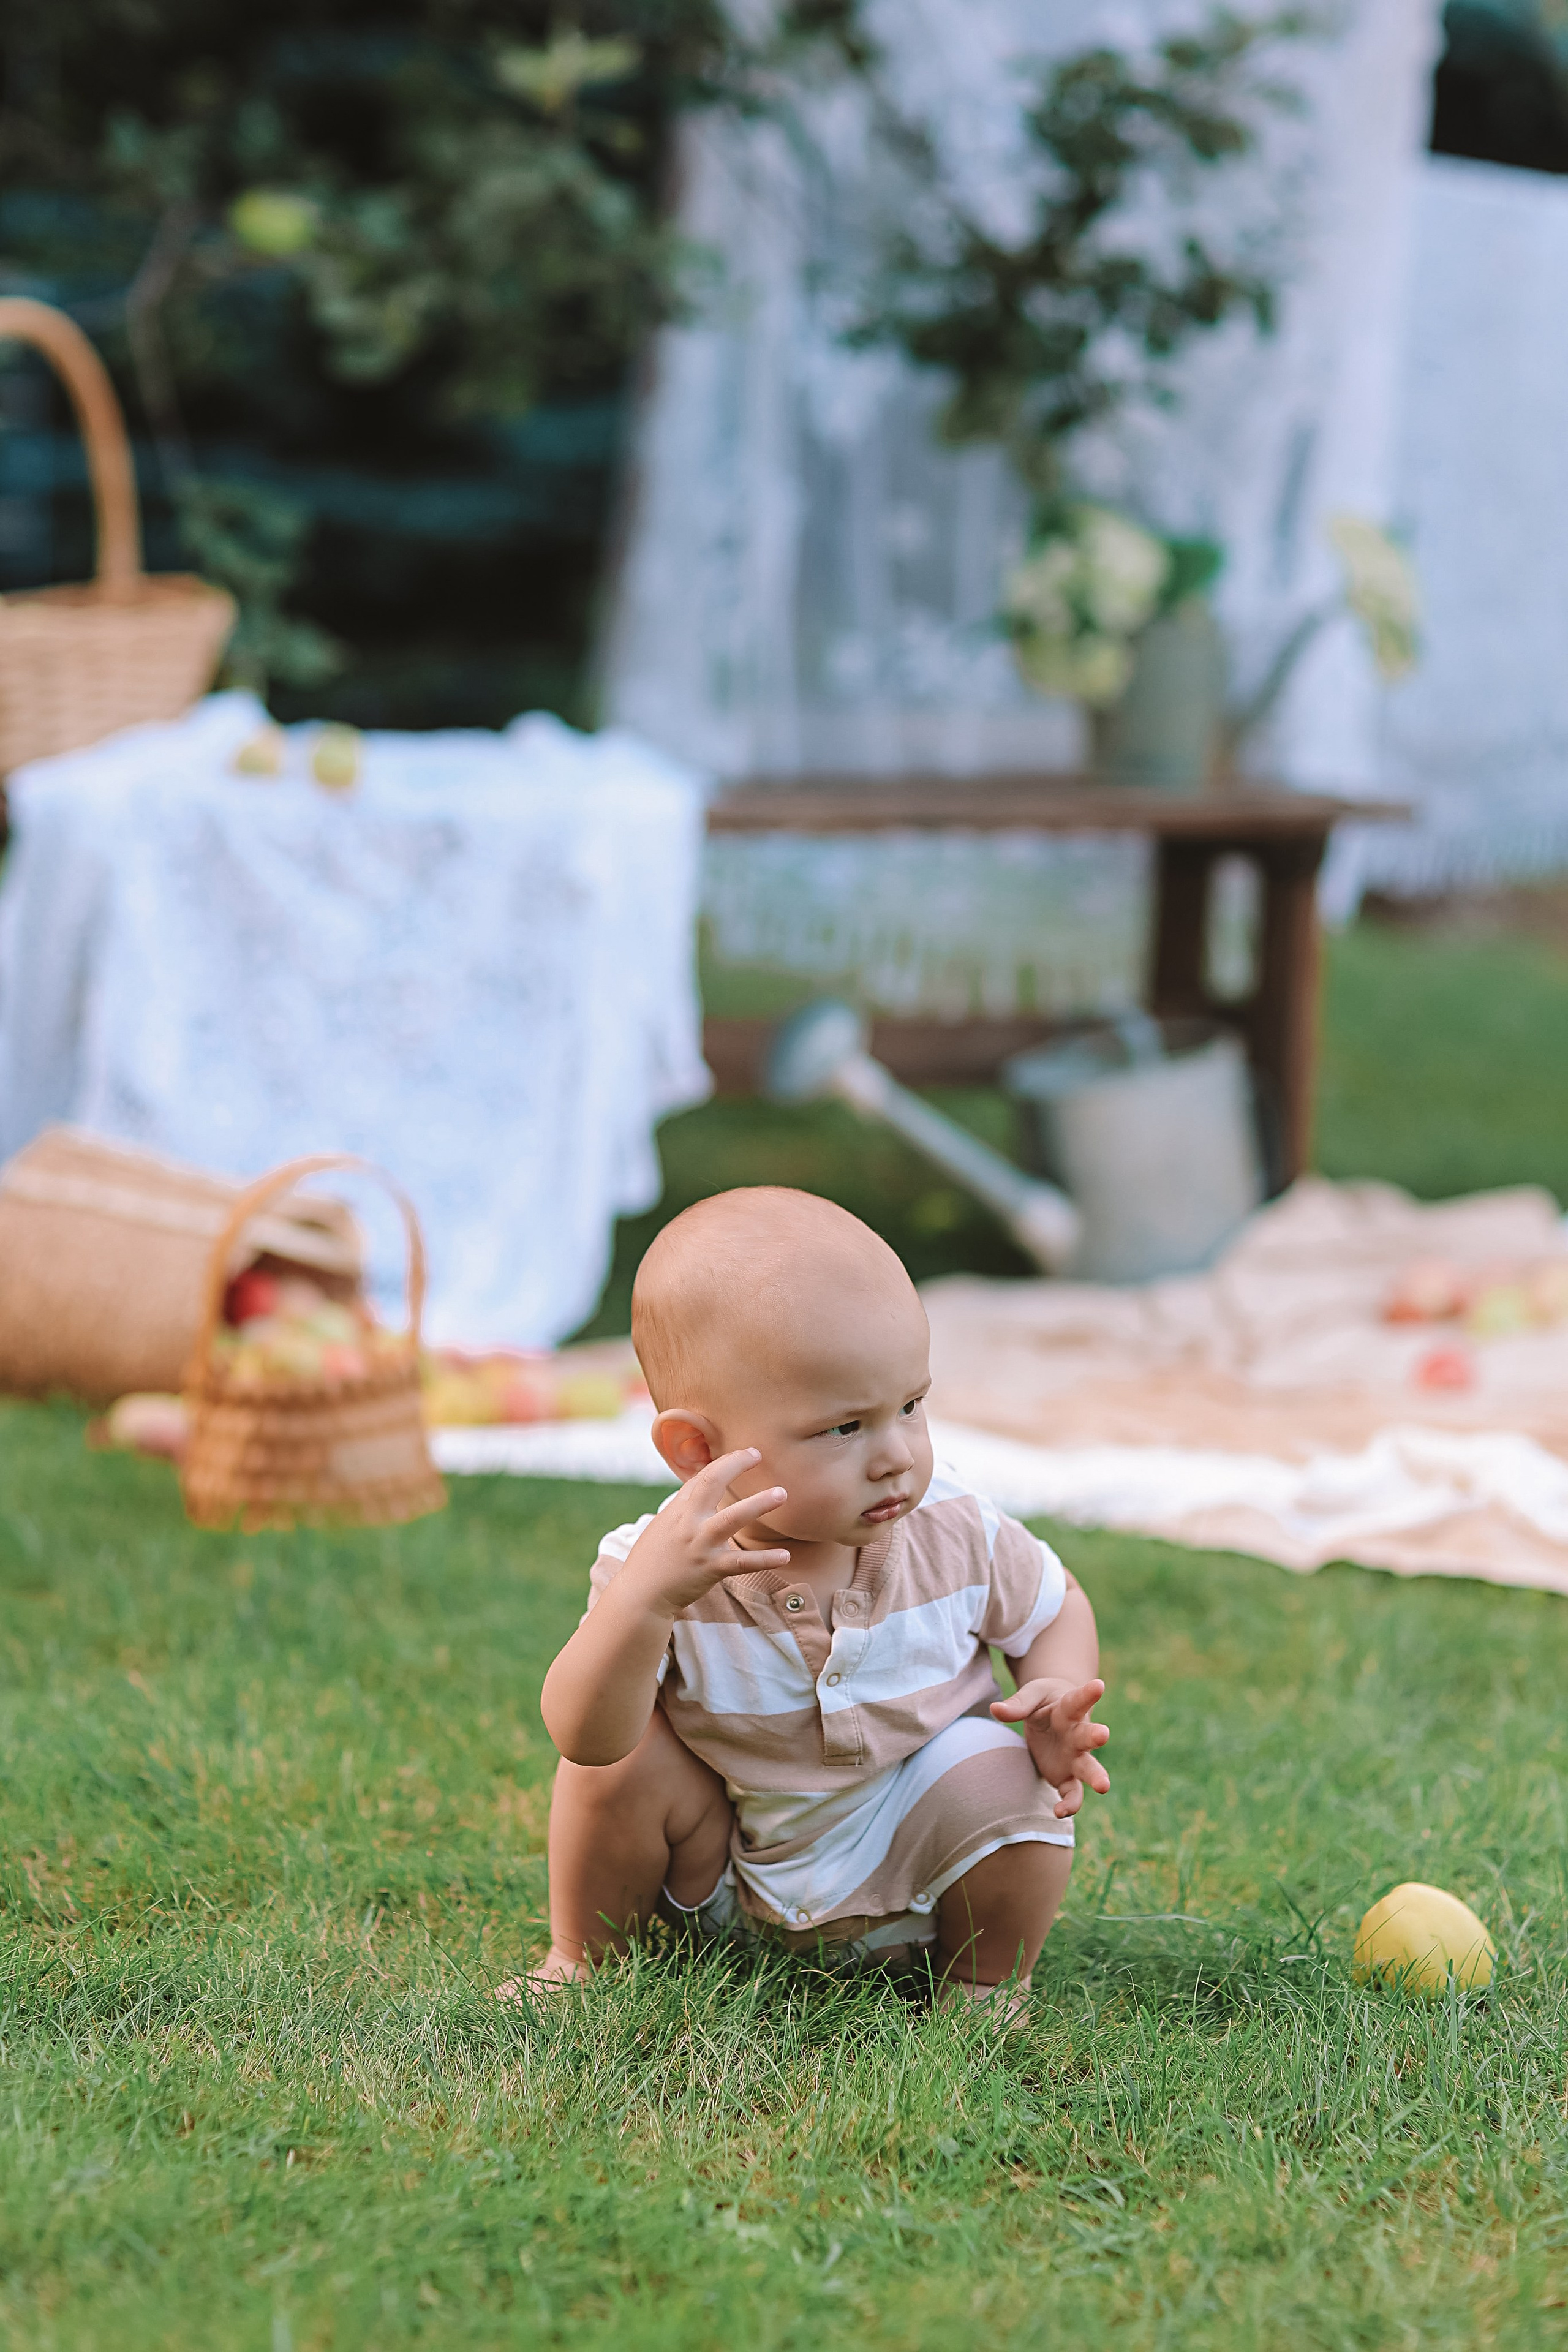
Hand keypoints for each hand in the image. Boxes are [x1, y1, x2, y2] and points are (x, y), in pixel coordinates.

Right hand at [624, 1449, 790, 1611]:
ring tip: (781, 1493)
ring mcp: (700, 1545)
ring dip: (758, 1504)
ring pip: (732, 1518)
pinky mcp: (711, 1569)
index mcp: (677, 1510)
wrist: (640, 1594)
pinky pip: (742, 1562)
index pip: (701, 1477)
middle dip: (735, 1465)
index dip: (725, 1462)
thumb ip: (684, 1505)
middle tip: (756, 1454)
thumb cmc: (652, 1558)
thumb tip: (702, 1483)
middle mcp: (688, 1522)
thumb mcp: (663, 1525)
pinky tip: (785, 1555)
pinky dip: (764, 1559)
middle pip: (711, 1484)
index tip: (746, 1454)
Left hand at [990, 1676, 1109, 1816]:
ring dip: (1096, 1776)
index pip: (1076, 1699)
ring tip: (1104, 1785)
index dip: (1087, 1693)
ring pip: (1088, 1769)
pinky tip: (1059, 1812)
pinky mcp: (1067, 1777)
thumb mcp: (1031, 1696)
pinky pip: (1072, 1793)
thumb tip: (995, 1710)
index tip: (1098, 1684)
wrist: (1053, 1715)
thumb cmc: (1043, 1702)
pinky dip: (1070, 1804)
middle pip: (1087, 1735)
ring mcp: (1075, 1758)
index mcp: (1068, 1709)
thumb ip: (1017, 1704)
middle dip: (1095, 1736)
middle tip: (1103, 1733)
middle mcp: (1076, 1734)